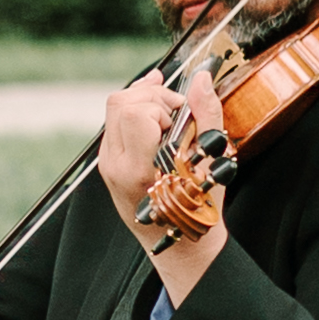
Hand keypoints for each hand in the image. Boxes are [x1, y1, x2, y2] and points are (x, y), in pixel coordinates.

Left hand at [97, 81, 195, 239]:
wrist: (178, 241)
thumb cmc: (199, 206)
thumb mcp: (211, 161)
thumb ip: (206, 115)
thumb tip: (201, 78)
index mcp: (140, 169)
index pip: (136, 114)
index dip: (160, 106)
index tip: (179, 117)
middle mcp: (116, 165)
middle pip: (119, 103)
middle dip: (152, 96)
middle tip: (176, 111)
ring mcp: (107, 162)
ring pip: (114, 108)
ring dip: (143, 100)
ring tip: (169, 112)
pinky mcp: (106, 159)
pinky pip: (114, 120)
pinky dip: (136, 109)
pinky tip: (158, 111)